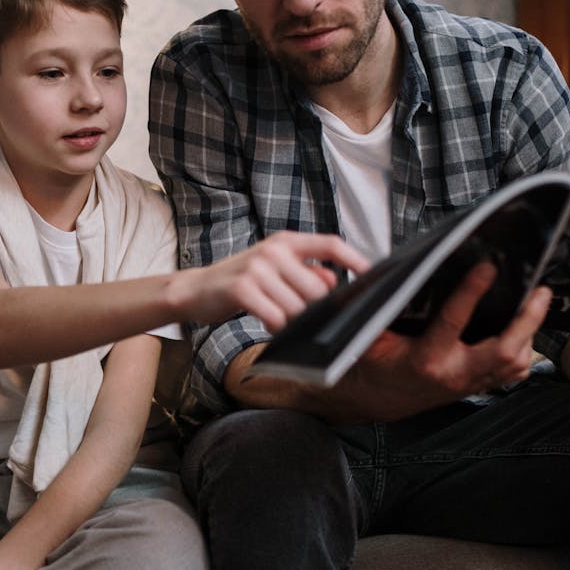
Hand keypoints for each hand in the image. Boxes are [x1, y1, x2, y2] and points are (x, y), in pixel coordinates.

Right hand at [172, 231, 367, 331]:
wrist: (196, 290)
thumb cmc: (241, 281)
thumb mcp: (275, 270)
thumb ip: (305, 272)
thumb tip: (334, 281)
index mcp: (286, 242)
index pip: (330, 244)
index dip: (354, 259)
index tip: (372, 274)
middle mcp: (274, 250)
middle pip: (317, 288)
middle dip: (317, 311)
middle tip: (310, 321)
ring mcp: (257, 268)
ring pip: (298, 308)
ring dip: (294, 322)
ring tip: (280, 320)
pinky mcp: (243, 289)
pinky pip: (276, 317)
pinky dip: (277, 327)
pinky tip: (269, 324)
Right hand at [333, 261, 552, 419]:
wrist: (375, 399)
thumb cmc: (373, 364)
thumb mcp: (373, 334)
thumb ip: (386, 309)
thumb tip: (398, 275)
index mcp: (425, 358)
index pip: (454, 320)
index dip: (472, 291)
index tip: (488, 267)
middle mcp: (453, 374)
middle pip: (505, 350)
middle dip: (528, 320)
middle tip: (539, 292)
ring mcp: (468, 384)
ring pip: (515, 363)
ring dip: (530, 333)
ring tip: (536, 304)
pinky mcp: (476, 387)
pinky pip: (512, 373)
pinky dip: (524, 351)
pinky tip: (524, 332)